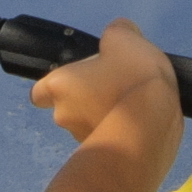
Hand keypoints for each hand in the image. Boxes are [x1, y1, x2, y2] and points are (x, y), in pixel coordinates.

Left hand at [31, 19, 177, 151]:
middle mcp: (63, 116)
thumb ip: (116, 34)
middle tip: (115, 87)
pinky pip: (110, 139)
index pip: (39, 91)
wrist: (152, 129)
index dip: (56, 86)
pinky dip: (121, 133)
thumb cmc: (131, 79)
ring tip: (135, 106)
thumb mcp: (126, 40)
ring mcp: (82, 140)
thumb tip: (116, 35)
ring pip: (89, 125)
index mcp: (59, 86)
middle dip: (87, 100)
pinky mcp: (106, 158)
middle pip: (69, 107)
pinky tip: (144, 123)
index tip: (77, 80)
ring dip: (105, 117)